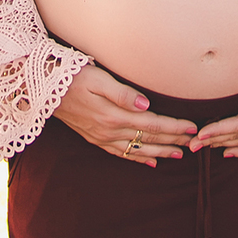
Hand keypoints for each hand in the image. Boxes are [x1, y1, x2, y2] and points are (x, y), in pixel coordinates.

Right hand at [52, 64, 197, 166]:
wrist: (44, 89)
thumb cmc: (73, 77)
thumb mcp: (98, 79)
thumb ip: (122, 94)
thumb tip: (146, 105)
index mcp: (113, 116)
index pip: (151, 124)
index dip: (173, 127)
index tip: (191, 127)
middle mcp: (109, 131)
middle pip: (148, 138)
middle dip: (172, 140)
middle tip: (194, 143)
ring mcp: (102, 137)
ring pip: (137, 149)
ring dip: (159, 151)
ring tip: (178, 154)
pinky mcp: (95, 138)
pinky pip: (121, 153)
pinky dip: (138, 157)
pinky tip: (149, 160)